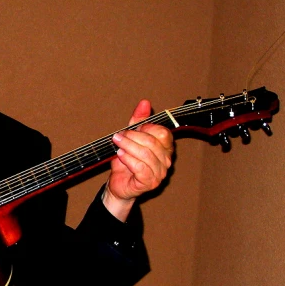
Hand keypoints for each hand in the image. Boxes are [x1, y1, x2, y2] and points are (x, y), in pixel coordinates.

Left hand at [102, 99, 173, 220]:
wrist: (119, 183)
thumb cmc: (127, 160)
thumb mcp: (131, 137)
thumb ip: (138, 120)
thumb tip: (144, 102)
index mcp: (165, 147)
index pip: (163, 132)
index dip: (146, 128)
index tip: (131, 128)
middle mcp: (166, 160)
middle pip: (153, 142)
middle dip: (132, 137)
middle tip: (118, 136)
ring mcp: (160, 173)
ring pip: (146, 155)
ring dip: (128, 147)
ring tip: (118, 145)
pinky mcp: (150, 182)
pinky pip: (141, 168)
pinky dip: (128, 159)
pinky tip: (120, 156)